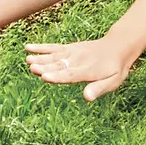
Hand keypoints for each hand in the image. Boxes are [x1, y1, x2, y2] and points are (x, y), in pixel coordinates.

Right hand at [24, 33, 145, 99]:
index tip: (45, 77)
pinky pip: (54, 47)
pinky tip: (28, 48)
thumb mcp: (113, 81)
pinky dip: (41, 47)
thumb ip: (99, 88)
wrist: (118, 47)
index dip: (58, 76)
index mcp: (89, 70)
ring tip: (27, 60)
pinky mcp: (69, 48)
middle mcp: (79, 60)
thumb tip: (87, 98)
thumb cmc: (115, 69)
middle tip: (32, 68)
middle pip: (60, 65)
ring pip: (54, 56)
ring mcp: (73, 53)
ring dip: (41, 58)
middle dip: (46, 67)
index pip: (71, 74)